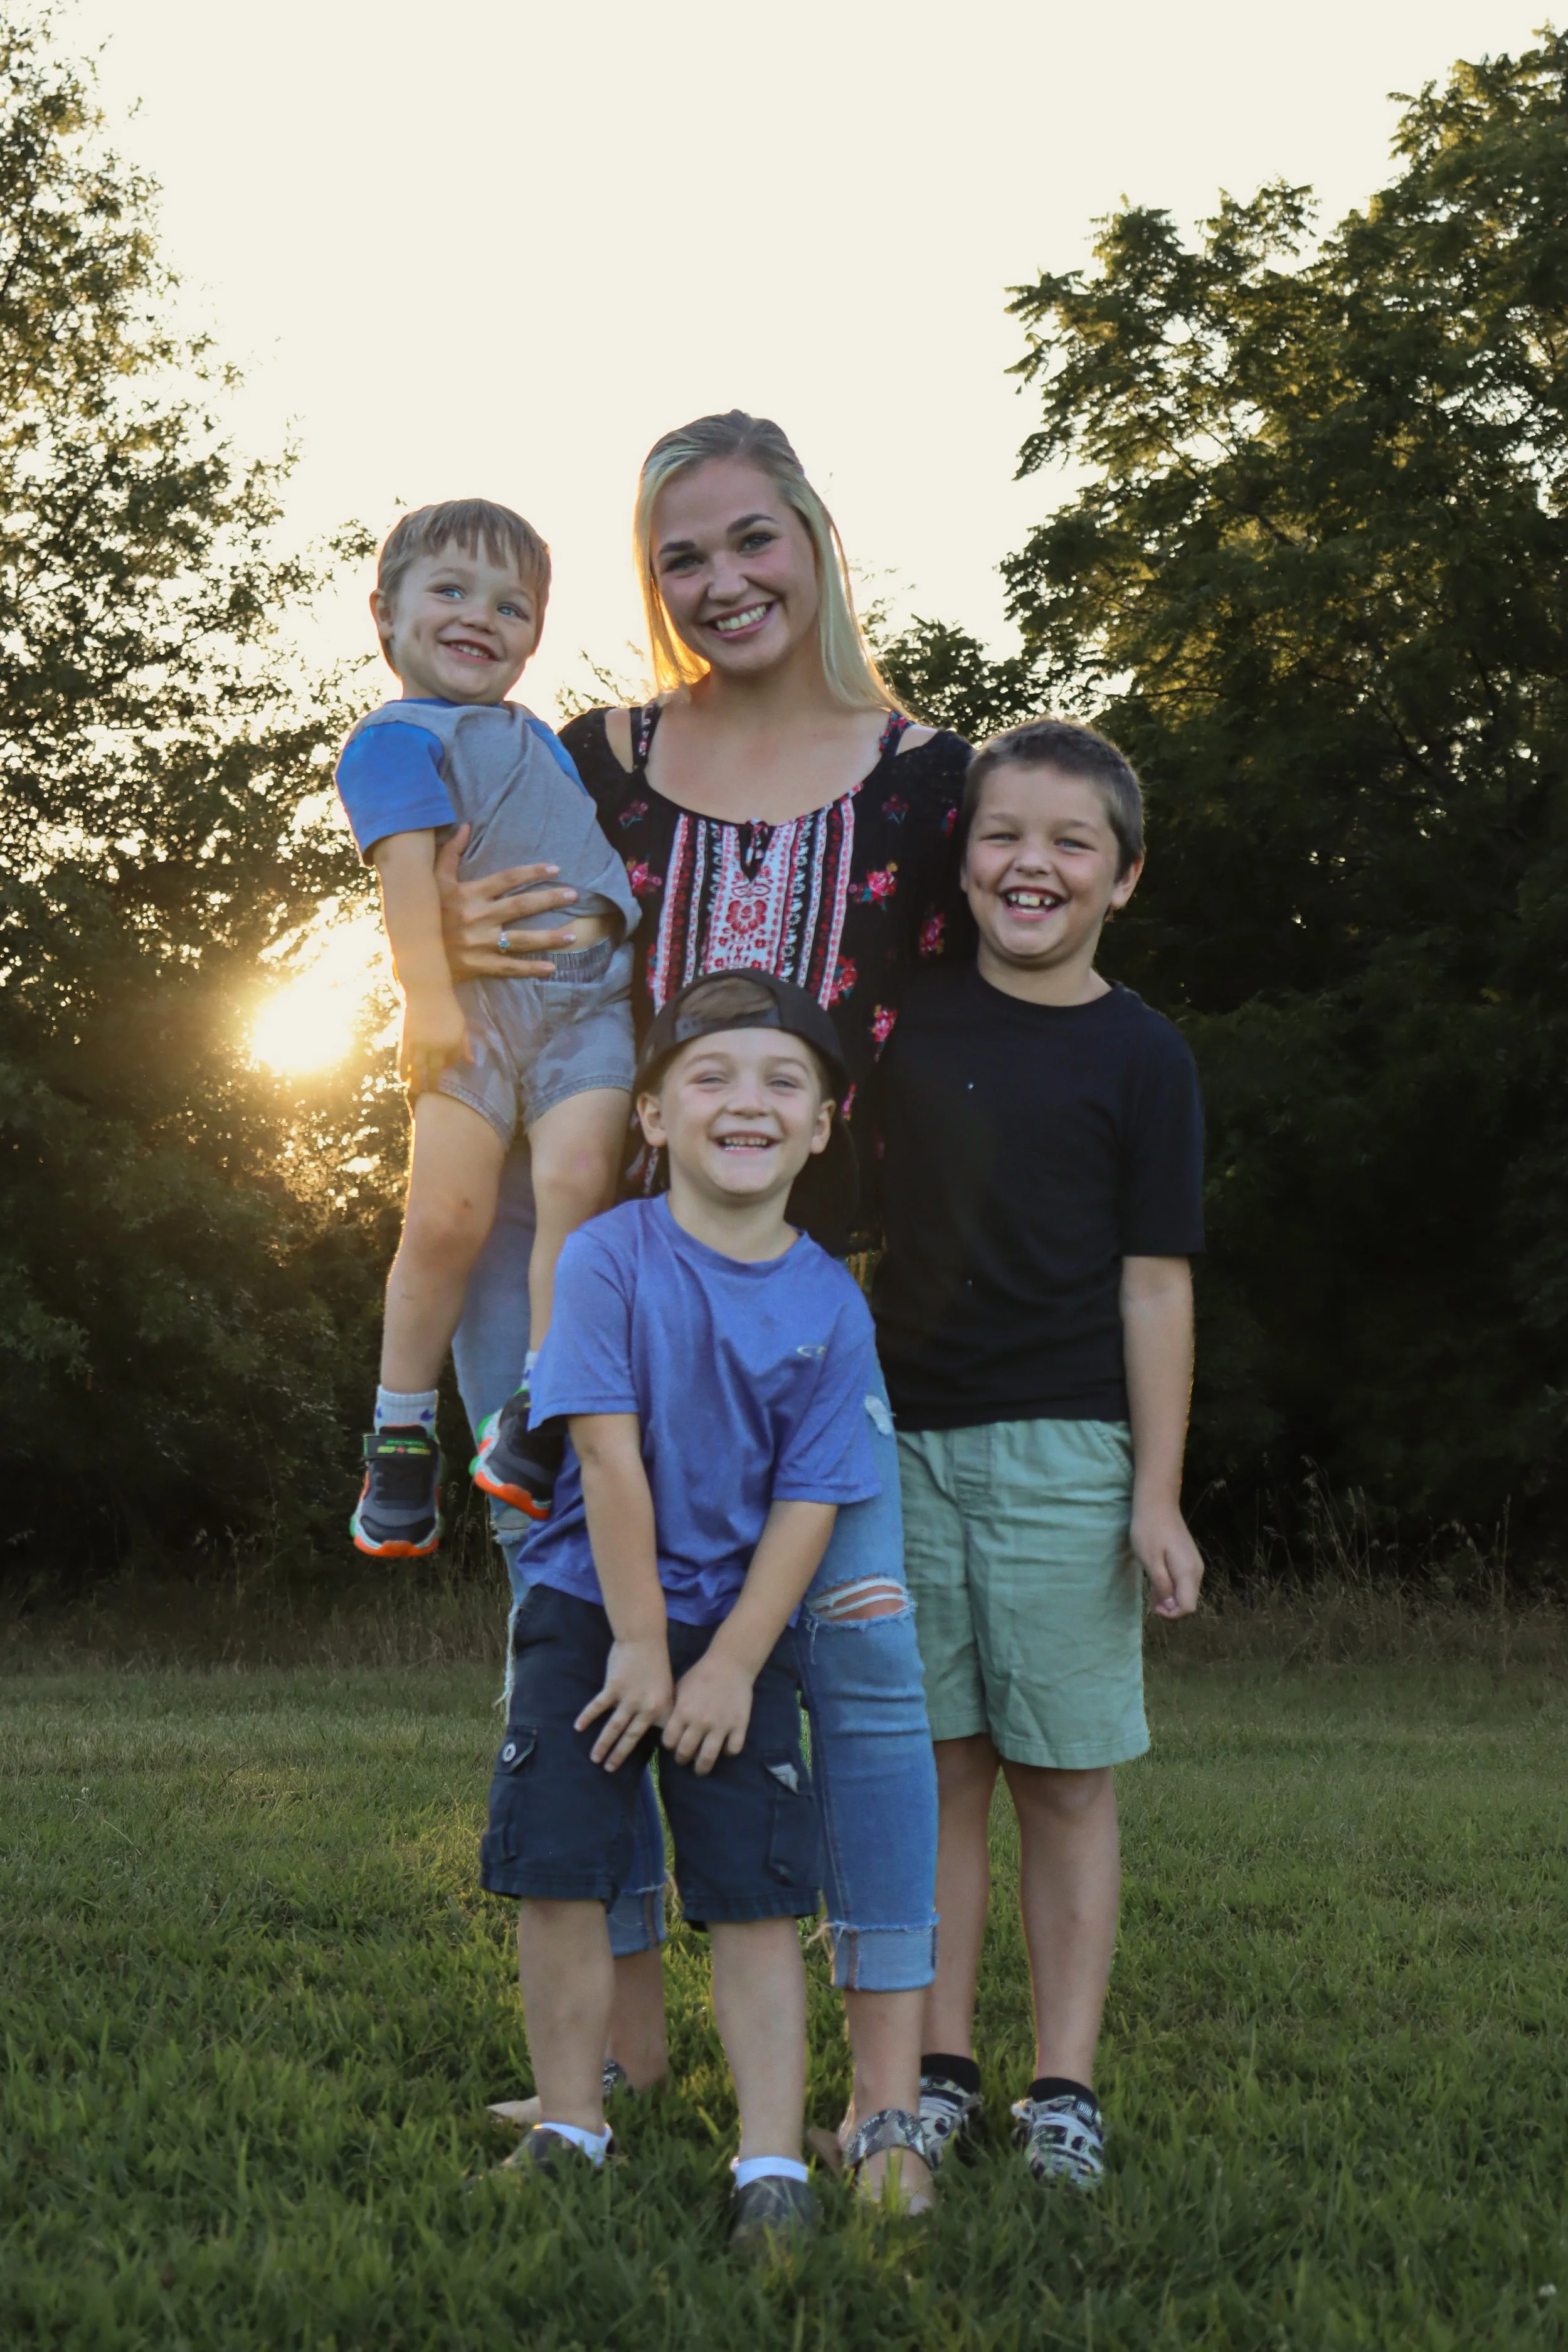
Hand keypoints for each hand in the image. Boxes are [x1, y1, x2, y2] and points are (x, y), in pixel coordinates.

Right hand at [400, 989, 470, 1095]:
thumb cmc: (447, 1008)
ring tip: (415, 1091)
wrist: (427, 992)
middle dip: (431, 1083)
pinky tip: (402, 1078)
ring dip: (415, 1082)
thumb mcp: (461, 1025)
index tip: (443, 1069)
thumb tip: (471, 1063)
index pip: (451, 1061)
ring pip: (416, 1068)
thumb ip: (465, 1045)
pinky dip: (402, 1070)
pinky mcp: (406, 1038)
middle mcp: (436, 1044)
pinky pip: (404, 1059)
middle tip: (429, 1093)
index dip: (448, 1065)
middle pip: (433, 1070)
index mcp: (453, 1041)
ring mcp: (420, 1042)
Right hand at [436, 825, 582, 978]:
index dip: (532, 872)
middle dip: (549, 900)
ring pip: (521, 940)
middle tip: (573, 895)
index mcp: (469, 895)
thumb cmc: (425, 911)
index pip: (507, 879)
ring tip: (573, 934)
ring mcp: (480, 944)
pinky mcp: (479, 966)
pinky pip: (509, 967)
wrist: (410, 952)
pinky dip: (531, 969)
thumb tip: (465, 826)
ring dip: (549, 938)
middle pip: (520, 907)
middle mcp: (478, 918)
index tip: (555, 868)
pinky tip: (552, 968)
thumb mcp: (433, 880)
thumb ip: (450, 853)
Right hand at [576, 1635, 672, 1770]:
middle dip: (619, 1755)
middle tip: (609, 1770)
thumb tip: (656, 1730)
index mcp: (663, 1709)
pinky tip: (578, 1727)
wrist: (645, 1640)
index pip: (657, 1736)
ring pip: (614, 1727)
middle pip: (631, 1738)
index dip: (649, 1750)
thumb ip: (662, 1710)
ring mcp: (629, 1699)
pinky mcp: (614, 1688)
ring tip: (595, 1759)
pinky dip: (587, 1717)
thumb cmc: (657, 1664)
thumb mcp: (667, 1690)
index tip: (641, 1767)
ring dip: (603, 1744)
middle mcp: (646, 1708)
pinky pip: (598, 1706)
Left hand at [662, 1649, 754, 1775]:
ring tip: (700, 1768)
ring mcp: (721, 1726)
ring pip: (708, 1758)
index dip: (669, 1746)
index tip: (672, 1746)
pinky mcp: (739, 1726)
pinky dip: (727, 1752)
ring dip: (701, 1767)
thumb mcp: (681, 1689)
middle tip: (684, 1760)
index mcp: (683, 1712)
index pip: (669, 1741)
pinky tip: (724, 1748)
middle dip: (682, 1760)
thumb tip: (667, 1728)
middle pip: (686, 1752)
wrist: (730, 1663)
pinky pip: (733, 1750)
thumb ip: (674, 1710)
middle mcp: (700, 1722)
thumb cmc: (701, 1674)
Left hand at [1131, 1500, 1203, 1618]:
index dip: (1171, 1613)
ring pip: (1185, 1591)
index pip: (1188, 1607)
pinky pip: (1182, 1581)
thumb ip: (1162, 1585)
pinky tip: (1156, 1580)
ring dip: (1169, 1596)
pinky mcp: (1188, 1559)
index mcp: (1188, 1573)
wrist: (1157, 1503)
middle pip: (1188, 1601)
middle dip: (1170, 1606)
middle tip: (1150, 1598)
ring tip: (1151, 1588)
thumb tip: (1169, 1606)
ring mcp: (1193, 1564)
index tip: (1154, 1606)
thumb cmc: (1149, 1531)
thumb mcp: (1150, 1561)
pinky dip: (1170, 1586)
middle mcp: (1196, 1571)